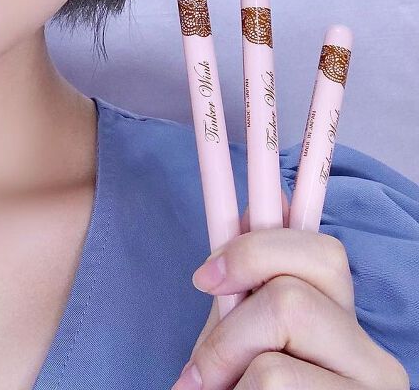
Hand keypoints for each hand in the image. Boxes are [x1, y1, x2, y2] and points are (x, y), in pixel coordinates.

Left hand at [174, 193, 408, 388]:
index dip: (255, 248)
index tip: (203, 277)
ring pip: (272, 366)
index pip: (322, 251)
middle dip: (227, 335)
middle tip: (200, 374)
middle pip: (289, 300)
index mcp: (344, 320)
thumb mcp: (245, 338)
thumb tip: (259, 202)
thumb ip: (250, 283)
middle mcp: (374, 359)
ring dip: (228, 383)